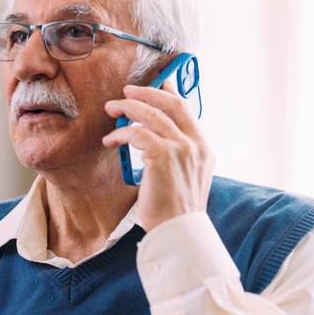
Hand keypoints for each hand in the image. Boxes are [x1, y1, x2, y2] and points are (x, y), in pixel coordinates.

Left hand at [101, 79, 213, 230]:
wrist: (178, 230)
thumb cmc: (175, 210)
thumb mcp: (186, 177)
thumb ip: (178, 155)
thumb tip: (155, 138)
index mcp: (203, 148)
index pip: (186, 110)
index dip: (169, 93)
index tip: (156, 84)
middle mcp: (196, 144)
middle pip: (171, 103)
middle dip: (147, 92)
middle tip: (127, 91)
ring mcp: (181, 149)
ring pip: (151, 114)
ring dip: (128, 107)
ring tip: (112, 107)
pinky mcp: (162, 156)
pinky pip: (136, 133)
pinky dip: (121, 133)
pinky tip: (110, 140)